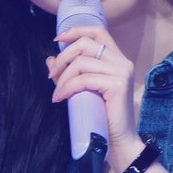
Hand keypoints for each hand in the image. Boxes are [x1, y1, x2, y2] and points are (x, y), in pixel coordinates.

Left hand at [46, 25, 143, 172]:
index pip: (98, 31)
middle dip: (63, 57)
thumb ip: (69, 74)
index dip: (76, 31)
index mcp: (118, 59)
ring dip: (63, 77)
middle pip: (86, 44)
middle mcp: (123, 62)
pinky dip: (67, 88)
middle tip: (51, 75)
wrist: (119, 142)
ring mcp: (122, 72)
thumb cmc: (103, 118)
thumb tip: (49, 59)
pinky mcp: (117, 85)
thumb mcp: (84, 90)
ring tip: (57, 93)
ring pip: (82, 62)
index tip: (57, 40)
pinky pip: (84, 79)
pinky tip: (61, 98)